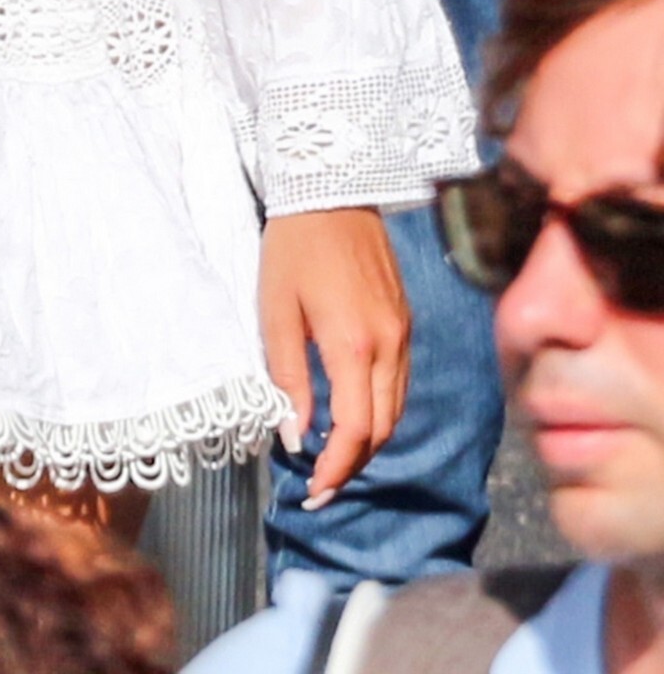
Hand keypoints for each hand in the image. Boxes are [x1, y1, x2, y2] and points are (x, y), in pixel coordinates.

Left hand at [259, 207, 409, 505]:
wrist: (331, 190)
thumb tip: (296, 436)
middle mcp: (389, 345)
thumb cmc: (293, 248)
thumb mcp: (276, 312)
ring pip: (396, 408)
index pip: (357, 431)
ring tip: (334, 455)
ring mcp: (403, 332)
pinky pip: (400, 381)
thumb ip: (288, 377)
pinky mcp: (405, 320)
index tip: (313, 492)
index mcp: (354, 345)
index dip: (336, 470)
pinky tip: (353, 412)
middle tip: (320, 484)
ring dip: (369, 440)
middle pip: (382, 428)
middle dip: (353, 464)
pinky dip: (380, 408)